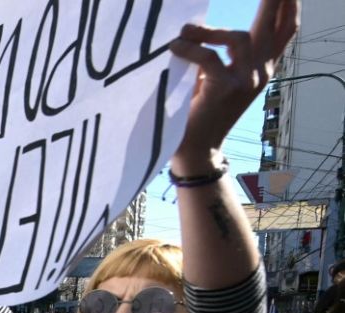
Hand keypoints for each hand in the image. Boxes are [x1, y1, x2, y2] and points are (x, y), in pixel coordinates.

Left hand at [168, 0, 297, 173]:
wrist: (195, 149)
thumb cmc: (199, 110)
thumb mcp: (214, 77)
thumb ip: (219, 54)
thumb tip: (198, 25)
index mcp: (261, 67)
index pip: (284, 31)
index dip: (288, 7)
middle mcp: (261, 72)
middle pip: (274, 27)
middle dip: (275, 1)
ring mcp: (246, 80)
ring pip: (238, 37)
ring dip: (209, 31)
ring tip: (186, 34)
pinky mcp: (226, 88)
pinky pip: (208, 56)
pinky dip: (189, 48)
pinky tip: (174, 47)